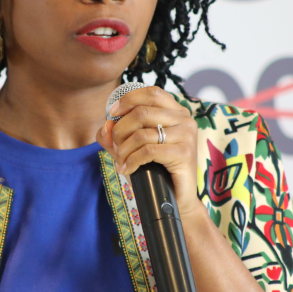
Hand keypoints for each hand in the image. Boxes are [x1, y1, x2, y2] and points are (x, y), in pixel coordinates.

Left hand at [95, 86, 205, 222]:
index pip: (152, 92)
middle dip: (120, 130)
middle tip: (115, 147)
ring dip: (124, 149)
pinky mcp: (184, 153)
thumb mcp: (131, 149)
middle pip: (142, 112)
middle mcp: (185, 119)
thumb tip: (105, 126)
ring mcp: (187, 136)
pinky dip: (131, 161)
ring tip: (120, 161)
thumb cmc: (156, 170)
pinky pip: (148, 151)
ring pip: (142, 133)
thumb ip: (115, 136)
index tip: (112, 114)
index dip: (128, 100)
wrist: (177, 199)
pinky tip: (126, 169)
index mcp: (176, 112)